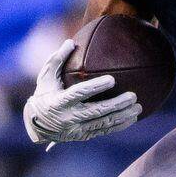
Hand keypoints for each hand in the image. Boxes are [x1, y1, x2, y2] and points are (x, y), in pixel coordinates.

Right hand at [23, 39, 141, 144]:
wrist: (37, 125)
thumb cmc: (44, 94)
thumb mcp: (45, 77)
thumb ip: (57, 59)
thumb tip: (71, 41)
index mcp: (59, 102)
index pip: (80, 94)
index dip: (96, 87)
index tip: (112, 80)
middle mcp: (69, 117)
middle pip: (97, 111)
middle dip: (117, 104)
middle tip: (133, 95)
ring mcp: (78, 129)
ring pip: (104, 123)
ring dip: (123, 116)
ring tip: (138, 107)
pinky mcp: (84, 135)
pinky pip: (105, 131)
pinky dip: (120, 125)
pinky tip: (132, 118)